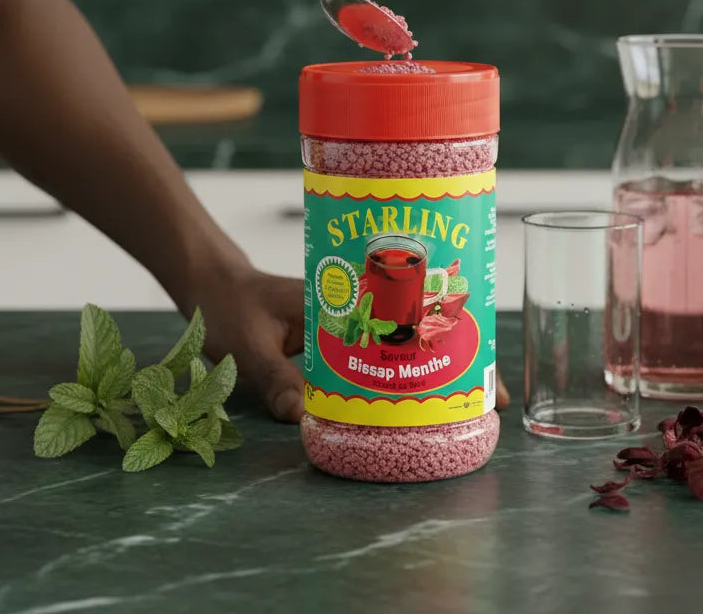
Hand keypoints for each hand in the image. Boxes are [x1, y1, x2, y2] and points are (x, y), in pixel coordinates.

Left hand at [185, 267, 509, 422]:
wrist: (212, 282)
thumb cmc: (228, 304)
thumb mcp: (246, 343)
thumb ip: (273, 378)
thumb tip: (307, 420)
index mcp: (347, 295)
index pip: (413, 311)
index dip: (454, 338)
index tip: (482, 368)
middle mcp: (359, 303)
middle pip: (424, 326)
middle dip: (461, 355)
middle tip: (490, 397)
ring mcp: (353, 319)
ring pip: (406, 341)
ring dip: (436, 366)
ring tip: (465, 402)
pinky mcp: (340, 334)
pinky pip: (379, 354)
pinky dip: (400, 373)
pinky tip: (411, 401)